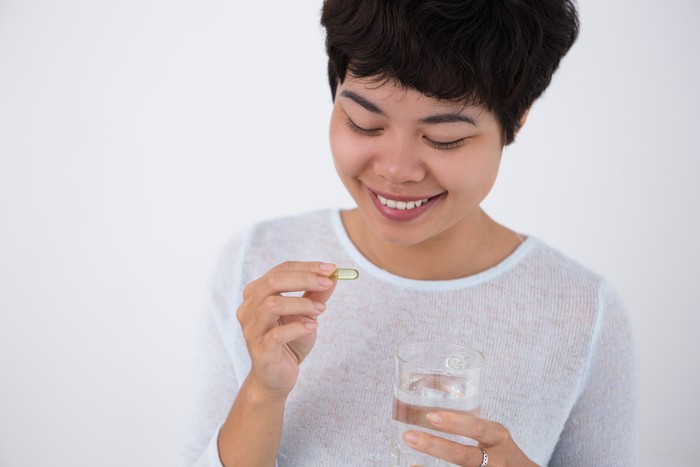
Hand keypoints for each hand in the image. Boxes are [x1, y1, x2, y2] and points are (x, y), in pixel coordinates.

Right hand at [236, 261, 336, 397]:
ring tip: (321, 310)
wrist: (277, 377)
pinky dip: (298, 327)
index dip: (307, 267)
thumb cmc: (290, 342)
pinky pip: (277, 334)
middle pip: (273, 282)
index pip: (281, 270)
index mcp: (257, 294)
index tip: (331, 269)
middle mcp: (248, 308)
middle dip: (305, 279)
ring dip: (302, 304)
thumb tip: (334, 276)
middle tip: (328, 283)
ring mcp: (251, 329)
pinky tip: (313, 326)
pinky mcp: (259, 350)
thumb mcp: (307, 314)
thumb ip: (316, 295)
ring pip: (272, 305)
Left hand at [403, 411, 537, 466]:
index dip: (455, 423)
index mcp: (498, 438)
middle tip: (409, 436)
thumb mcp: (494, 436)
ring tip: (410, 462)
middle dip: (435, 447)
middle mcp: (495, 459)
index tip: (431, 416)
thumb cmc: (502, 451)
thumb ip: (471, 427)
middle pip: (464, 456)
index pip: (478, 428)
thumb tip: (428, 415)